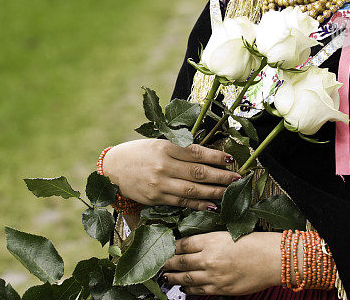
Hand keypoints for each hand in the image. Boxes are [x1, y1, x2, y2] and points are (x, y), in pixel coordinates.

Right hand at [101, 140, 239, 210]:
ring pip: (192, 190)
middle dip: (220, 176)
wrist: (112, 169)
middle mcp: (163, 166)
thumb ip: (178, 149)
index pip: (196, 153)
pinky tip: (211, 205)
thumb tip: (205, 154)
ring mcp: (160, 184)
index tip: (230, 160)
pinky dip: (198, 205)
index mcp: (165, 147)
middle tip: (237, 178)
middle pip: (198, 172)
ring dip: (214, 192)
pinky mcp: (156, 198)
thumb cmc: (137, 153)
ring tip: (229, 192)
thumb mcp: (157, 144)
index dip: (215, 157)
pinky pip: (182, 203)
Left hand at [162, 231, 282, 295]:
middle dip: (167, 263)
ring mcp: (214, 275)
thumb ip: (210, 240)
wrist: (273, 259)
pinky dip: (189, 290)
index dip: (172, 246)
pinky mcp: (221, 289)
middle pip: (180, 261)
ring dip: (174, 278)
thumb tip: (194, 245)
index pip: (183, 244)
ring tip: (166, 277)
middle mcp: (209, 258)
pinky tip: (184, 289)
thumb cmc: (255, 243)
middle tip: (159, 264)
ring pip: (187, 278)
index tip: (166, 248)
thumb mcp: (229, 233)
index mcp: (211, 240)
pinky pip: (199, 291)